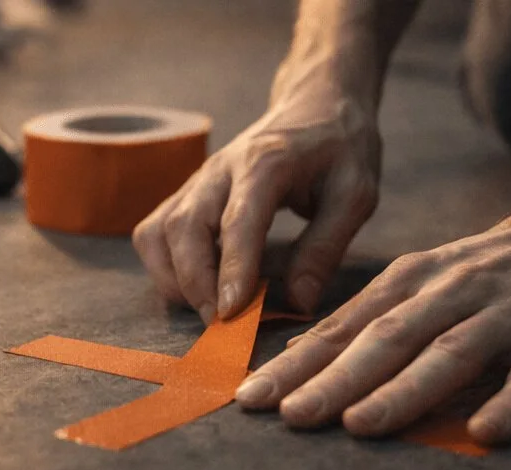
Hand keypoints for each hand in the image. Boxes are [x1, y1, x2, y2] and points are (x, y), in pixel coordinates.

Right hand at [132, 93, 380, 321]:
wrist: (315, 103)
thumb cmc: (340, 147)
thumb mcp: (356, 193)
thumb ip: (326, 247)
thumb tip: (298, 303)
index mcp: (266, 162)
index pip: (239, 220)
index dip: (232, 270)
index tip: (233, 313)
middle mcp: (220, 169)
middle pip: (183, 227)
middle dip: (195, 283)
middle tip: (223, 326)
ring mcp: (197, 180)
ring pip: (158, 232)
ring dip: (174, 279)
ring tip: (209, 309)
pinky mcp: (188, 194)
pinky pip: (155, 233)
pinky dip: (166, 267)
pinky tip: (198, 286)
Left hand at [232, 217, 510, 442]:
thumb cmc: (487, 272)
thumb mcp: (424, 281)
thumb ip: (372, 321)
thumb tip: (300, 361)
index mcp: (411, 281)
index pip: (345, 327)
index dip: (298, 363)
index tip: (251, 396)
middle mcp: (453, 293)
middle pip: (387, 339)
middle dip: (335, 379)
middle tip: (290, 415)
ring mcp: (508, 314)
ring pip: (451, 354)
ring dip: (404, 391)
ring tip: (361, 425)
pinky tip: (484, 432)